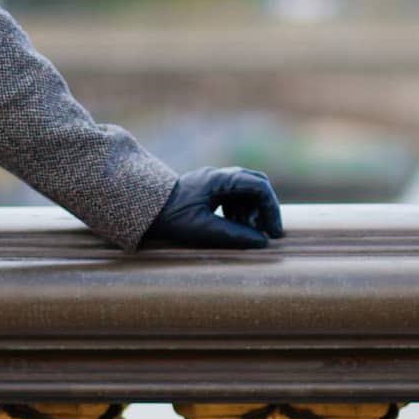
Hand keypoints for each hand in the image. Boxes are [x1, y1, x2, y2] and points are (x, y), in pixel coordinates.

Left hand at [140, 165, 283, 249]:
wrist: (144, 209)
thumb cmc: (171, 218)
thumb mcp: (204, 230)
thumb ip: (234, 234)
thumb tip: (262, 242)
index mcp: (218, 180)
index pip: (258, 186)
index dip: (271, 209)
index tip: (274, 233)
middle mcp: (218, 176)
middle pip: (255, 184)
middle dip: (264, 208)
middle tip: (265, 232)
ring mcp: (213, 182)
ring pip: (246, 191)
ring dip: (253, 211)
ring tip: (247, 232)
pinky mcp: (208, 190)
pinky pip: (234, 197)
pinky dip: (241, 211)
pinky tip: (235, 227)